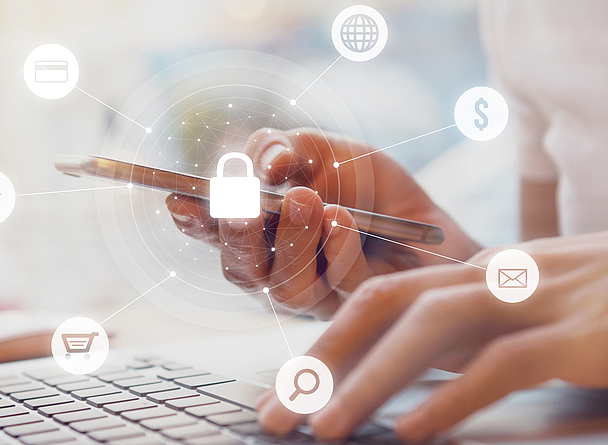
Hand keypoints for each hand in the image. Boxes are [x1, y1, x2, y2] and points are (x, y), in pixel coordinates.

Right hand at [166, 128, 478, 318]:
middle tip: (244, 204)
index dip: (194, 220)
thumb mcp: (324, 150)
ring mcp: (315, 296)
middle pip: (241, 270)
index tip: (178, 199)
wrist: (429, 222)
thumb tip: (263, 164)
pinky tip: (343, 220)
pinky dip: (337, 248)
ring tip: (307, 200)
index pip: (216, 231)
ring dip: (292, 240)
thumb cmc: (369, 188)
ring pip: (285, 286)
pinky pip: (339, 286)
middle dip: (236, 237)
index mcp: (259, 233)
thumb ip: (285, 150)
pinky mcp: (356, 309)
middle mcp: (277, 270)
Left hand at [256, 213, 607, 440]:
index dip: (325, 341)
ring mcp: (541, 299)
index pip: (383, 297)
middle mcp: (499, 277)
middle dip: (320, 360)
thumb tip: (424, 374)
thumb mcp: (542, 307)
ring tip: (325, 431)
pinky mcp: (586, 333)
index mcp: (482, 273)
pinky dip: (454, 397)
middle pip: (385, 304)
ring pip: (432, 329)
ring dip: (370, 381)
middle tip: (274, 417)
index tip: (286, 389)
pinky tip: (414, 433)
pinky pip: (505, 362)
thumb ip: (483, 332)